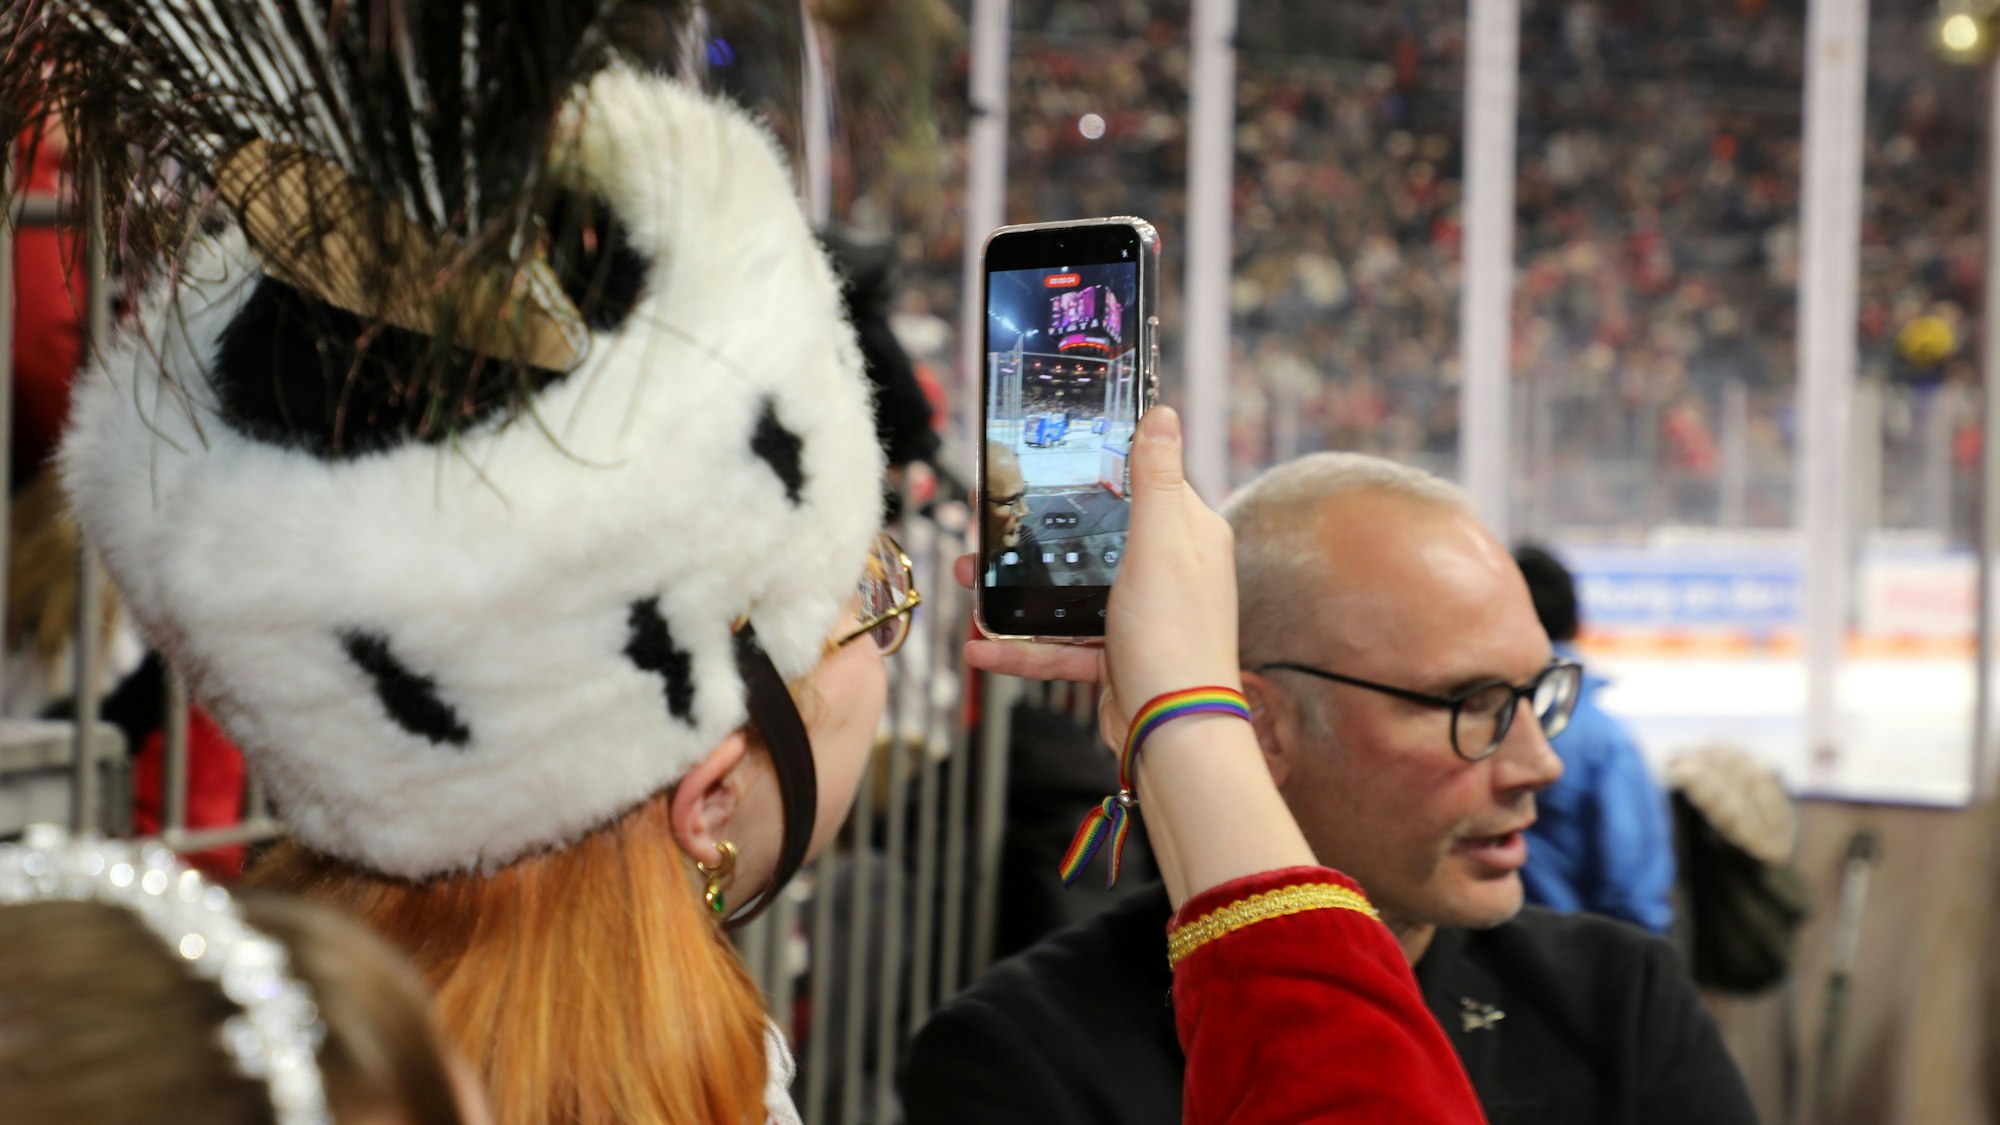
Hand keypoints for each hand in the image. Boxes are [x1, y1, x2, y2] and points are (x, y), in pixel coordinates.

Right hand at [959, 406, 1241, 749]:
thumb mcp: (1160, 546)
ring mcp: (1139, 616)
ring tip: (966, 581)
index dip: (1095, 467)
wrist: (1173, 735)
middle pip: (1092, 538)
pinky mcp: (1115, 658)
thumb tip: (1163, 415)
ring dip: (1015, 591)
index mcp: (1188, 535)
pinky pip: (1060, 646)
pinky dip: (1021, 648)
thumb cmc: (1175, 638)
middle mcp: (1167, 572)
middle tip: (986, 524)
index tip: (1045, 457)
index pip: (1142, 483)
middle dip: (1035, 534)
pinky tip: (980, 647)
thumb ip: (1155, 480)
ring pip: (1067, 593)